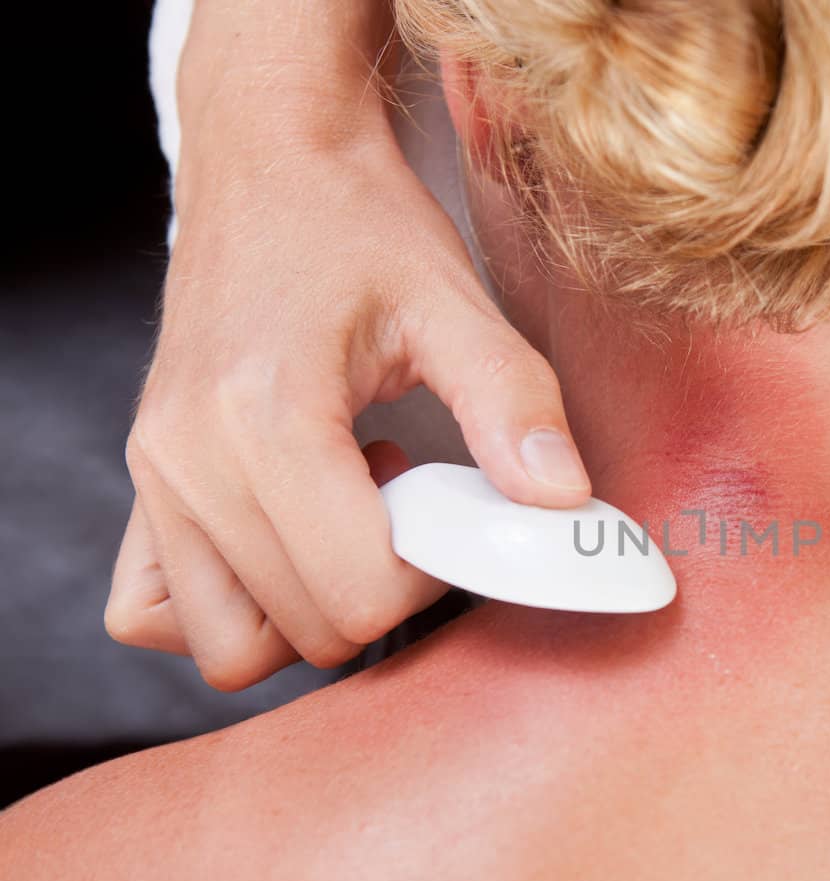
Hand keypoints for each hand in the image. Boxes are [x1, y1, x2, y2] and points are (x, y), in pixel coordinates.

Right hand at [105, 135, 588, 689]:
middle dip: (384, 591)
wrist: (270, 163)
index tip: (457, 511)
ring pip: (229, 646)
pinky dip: (232, 608)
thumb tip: (563, 503)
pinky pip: (158, 613)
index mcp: (265, 416)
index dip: (434, 575)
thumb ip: (513, 403)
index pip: (358, 594)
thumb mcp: (455, 300)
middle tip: (413, 504)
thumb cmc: (357, 225)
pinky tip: (290, 537)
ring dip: (310, 610)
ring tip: (351, 516)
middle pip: (307, 629)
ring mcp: (155, 478)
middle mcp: (189, 460)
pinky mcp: (145, 484)